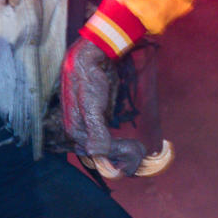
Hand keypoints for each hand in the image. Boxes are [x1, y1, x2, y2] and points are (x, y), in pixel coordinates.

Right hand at [61, 40, 145, 175]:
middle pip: (101, 154)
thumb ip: (95, 130)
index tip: (135, 156)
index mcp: (75, 132)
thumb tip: (97, 154)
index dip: (116, 159)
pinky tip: (132, 146)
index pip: (97, 155)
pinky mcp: (97, 121)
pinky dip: (120, 146)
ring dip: (122, 153)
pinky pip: (108, 140)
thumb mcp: (91, 105)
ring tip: (140, 151)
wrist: (89, 58)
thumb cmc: (88, 80)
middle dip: (121, 157)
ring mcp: (89, 127)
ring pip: (106, 149)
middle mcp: (80, 133)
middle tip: (141, 153)